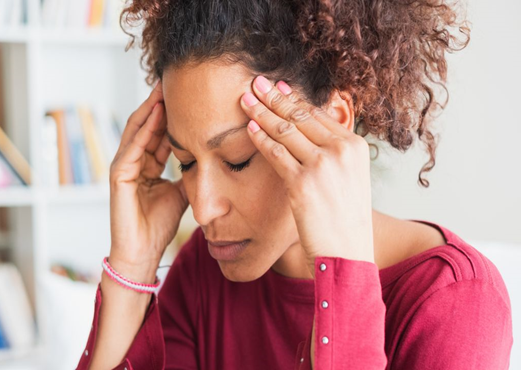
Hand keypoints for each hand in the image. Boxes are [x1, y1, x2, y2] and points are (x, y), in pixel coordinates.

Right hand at [108, 80, 188, 279]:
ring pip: (138, 131)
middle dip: (160, 104)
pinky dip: (144, 130)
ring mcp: (123, 167)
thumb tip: (209, 158)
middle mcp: (133, 162)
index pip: (160, 133)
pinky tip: (155, 113)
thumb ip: (189, 173)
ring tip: (164, 88)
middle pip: (147, 125)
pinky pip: (133, 147)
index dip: (173, 115)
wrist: (143, 252)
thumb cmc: (159, 225)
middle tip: (174, 81)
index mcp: (147, 165)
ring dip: (150, 109)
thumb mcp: (182, 192)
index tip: (188, 97)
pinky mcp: (118, 176)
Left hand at [239, 76, 374, 275]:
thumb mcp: (349, 179)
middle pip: (300, 115)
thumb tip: (312, 133)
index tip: (278, 87)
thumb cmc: (344, 219)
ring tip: (245, 99)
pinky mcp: (302, 183)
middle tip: (255, 82)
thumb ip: (335, 154)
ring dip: (262, 112)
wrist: (347, 254)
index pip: (318, 114)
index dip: (294, 98)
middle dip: (274, 97)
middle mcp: (342, 150)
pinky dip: (260, 139)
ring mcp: (323, 166)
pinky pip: (275, 153)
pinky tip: (248, 128)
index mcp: (355, 146)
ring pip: (285, 130)